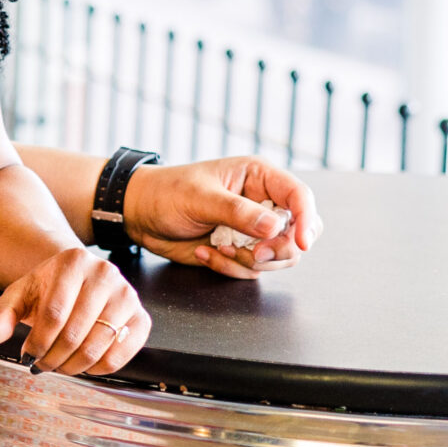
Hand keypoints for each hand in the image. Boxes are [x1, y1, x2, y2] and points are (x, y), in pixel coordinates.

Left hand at [0, 246, 149, 375]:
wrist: (78, 279)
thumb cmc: (47, 288)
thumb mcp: (20, 294)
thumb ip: (3, 312)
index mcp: (73, 262)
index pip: (54, 312)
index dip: (39, 342)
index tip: (27, 356)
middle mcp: (105, 273)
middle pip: (76, 332)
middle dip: (54, 357)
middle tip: (42, 365)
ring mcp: (127, 294)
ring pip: (99, 344)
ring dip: (74, 365)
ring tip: (59, 366)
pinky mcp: (141, 316)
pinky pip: (124, 351)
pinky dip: (102, 367)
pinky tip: (85, 365)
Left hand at [125, 157, 322, 277]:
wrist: (140, 214)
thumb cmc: (167, 193)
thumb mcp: (200, 198)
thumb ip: (237, 212)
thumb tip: (274, 228)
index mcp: (259, 177)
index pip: (299, 196)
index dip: (307, 220)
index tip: (302, 243)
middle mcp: (262, 203)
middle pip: (298, 232)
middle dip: (279, 249)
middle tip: (253, 254)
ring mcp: (252, 230)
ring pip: (278, 257)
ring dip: (249, 262)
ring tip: (218, 249)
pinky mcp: (240, 250)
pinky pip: (252, 270)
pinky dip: (231, 268)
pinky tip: (205, 253)